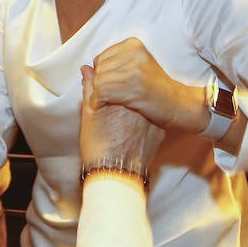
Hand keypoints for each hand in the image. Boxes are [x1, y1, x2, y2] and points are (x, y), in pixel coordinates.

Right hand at [79, 65, 164, 180]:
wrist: (114, 176)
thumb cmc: (97, 148)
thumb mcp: (88, 115)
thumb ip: (90, 88)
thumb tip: (87, 70)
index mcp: (122, 97)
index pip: (117, 77)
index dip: (107, 83)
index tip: (102, 94)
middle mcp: (141, 104)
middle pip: (132, 90)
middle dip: (121, 94)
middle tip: (111, 110)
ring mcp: (153, 118)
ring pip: (142, 104)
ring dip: (132, 107)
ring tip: (119, 123)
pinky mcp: (159, 132)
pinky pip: (151, 119)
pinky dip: (141, 121)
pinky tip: (130, 132)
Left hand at [89, 38, 205, 132]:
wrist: (179, 103)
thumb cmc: (156, 89)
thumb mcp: (137, 69)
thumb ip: (112, 66)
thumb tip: (83, 68)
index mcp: (133, 45)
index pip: (101, 58)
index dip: (102, 75)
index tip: (111, 86)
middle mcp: (134, 53)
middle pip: (98, 69)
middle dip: (99, 84)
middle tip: (109, 96)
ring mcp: (133, 69)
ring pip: (98, 81)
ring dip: (97, 95)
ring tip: (106, 102)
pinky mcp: (132, 86)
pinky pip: (102, 92)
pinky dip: (98, 101)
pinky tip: (104, 106)